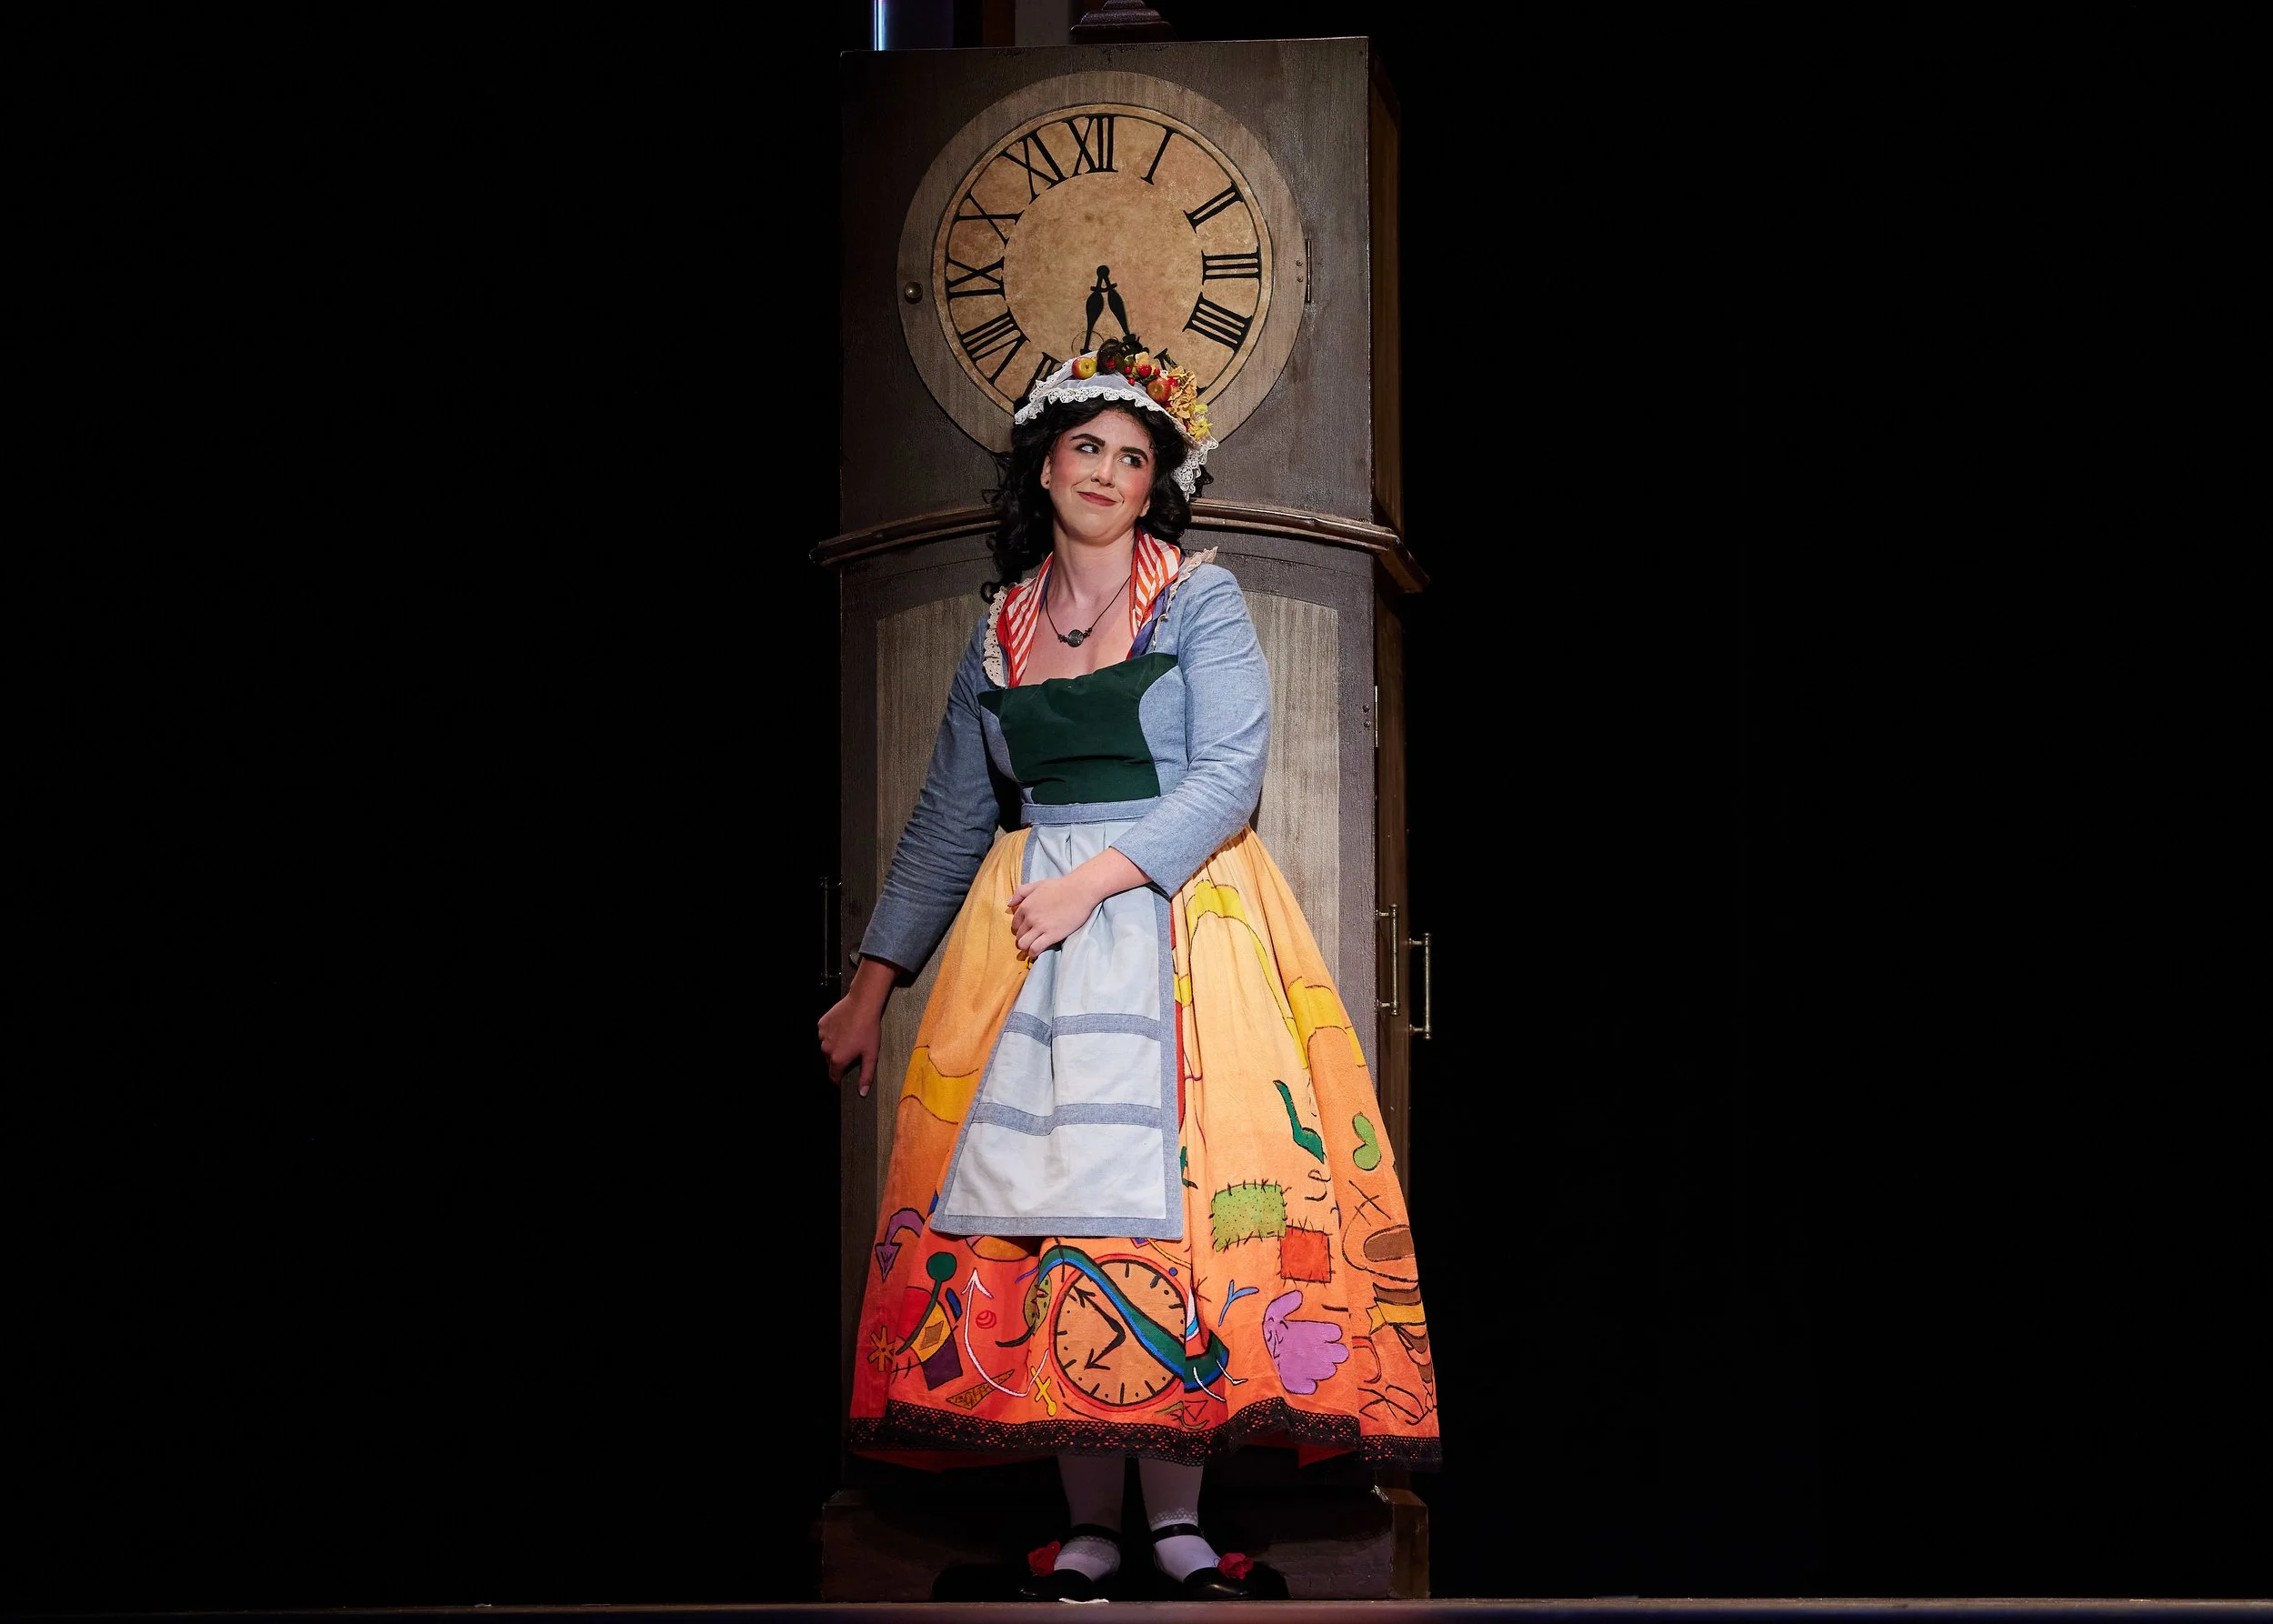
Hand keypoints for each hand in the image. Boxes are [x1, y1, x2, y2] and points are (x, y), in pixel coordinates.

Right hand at [818, 957, 898, 1095]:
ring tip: (850, 1037)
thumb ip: (866, 1076)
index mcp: (837, 1059)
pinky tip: (844, 1027)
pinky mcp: (821, 1024)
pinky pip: (825, 1033)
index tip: (845, 1076)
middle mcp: (826, 1049)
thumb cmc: (868, 1029)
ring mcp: (822, 1036)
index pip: (834, 1077)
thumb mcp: (871, 1055)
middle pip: (831, 1061)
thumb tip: (862, 1093)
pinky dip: (832, 1033)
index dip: (840, 1079)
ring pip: (827, 1047)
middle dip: (840, 1059)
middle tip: (853, 1051)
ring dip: (835, 1046)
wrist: (862, 1005)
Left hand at [1007, 871, 1103, 956]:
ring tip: (1033, 947)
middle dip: (1023, 939)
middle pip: (1019, 935)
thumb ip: (1021, 892)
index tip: (1026, 931)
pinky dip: (1034, 953)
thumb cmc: (1060, 886)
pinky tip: (1037, 952)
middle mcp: (1030, 917)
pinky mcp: (1051, 935)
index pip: (1015, 924)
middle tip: (1031, 940)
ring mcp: (1040, 927)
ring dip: (1026, 947)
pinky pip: (1035, 949)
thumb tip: (1008, 903)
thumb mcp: (1037, 885)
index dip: (1019, 929)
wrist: (1080, 891)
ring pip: (1024, 944)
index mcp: (1025, 906)